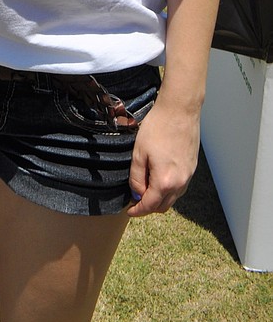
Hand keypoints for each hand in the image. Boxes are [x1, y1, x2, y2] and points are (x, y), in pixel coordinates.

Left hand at [126, 95, 199, 216]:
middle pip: (163, 206)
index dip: (138, 210)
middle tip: (135, 200)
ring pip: (173, 198)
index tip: (129, 211)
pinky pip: (180, 187)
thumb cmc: (157, 128)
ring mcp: (189, 176)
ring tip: (145, 189)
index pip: (150, 205)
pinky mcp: (192, 168)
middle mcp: (180, 183)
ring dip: (159, 199)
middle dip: (148, 207)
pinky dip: (168, 190)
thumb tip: (136, 193)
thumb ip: (136, 177)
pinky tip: (159, 179)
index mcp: (165, 182)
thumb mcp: (139, 152)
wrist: (180, 110)